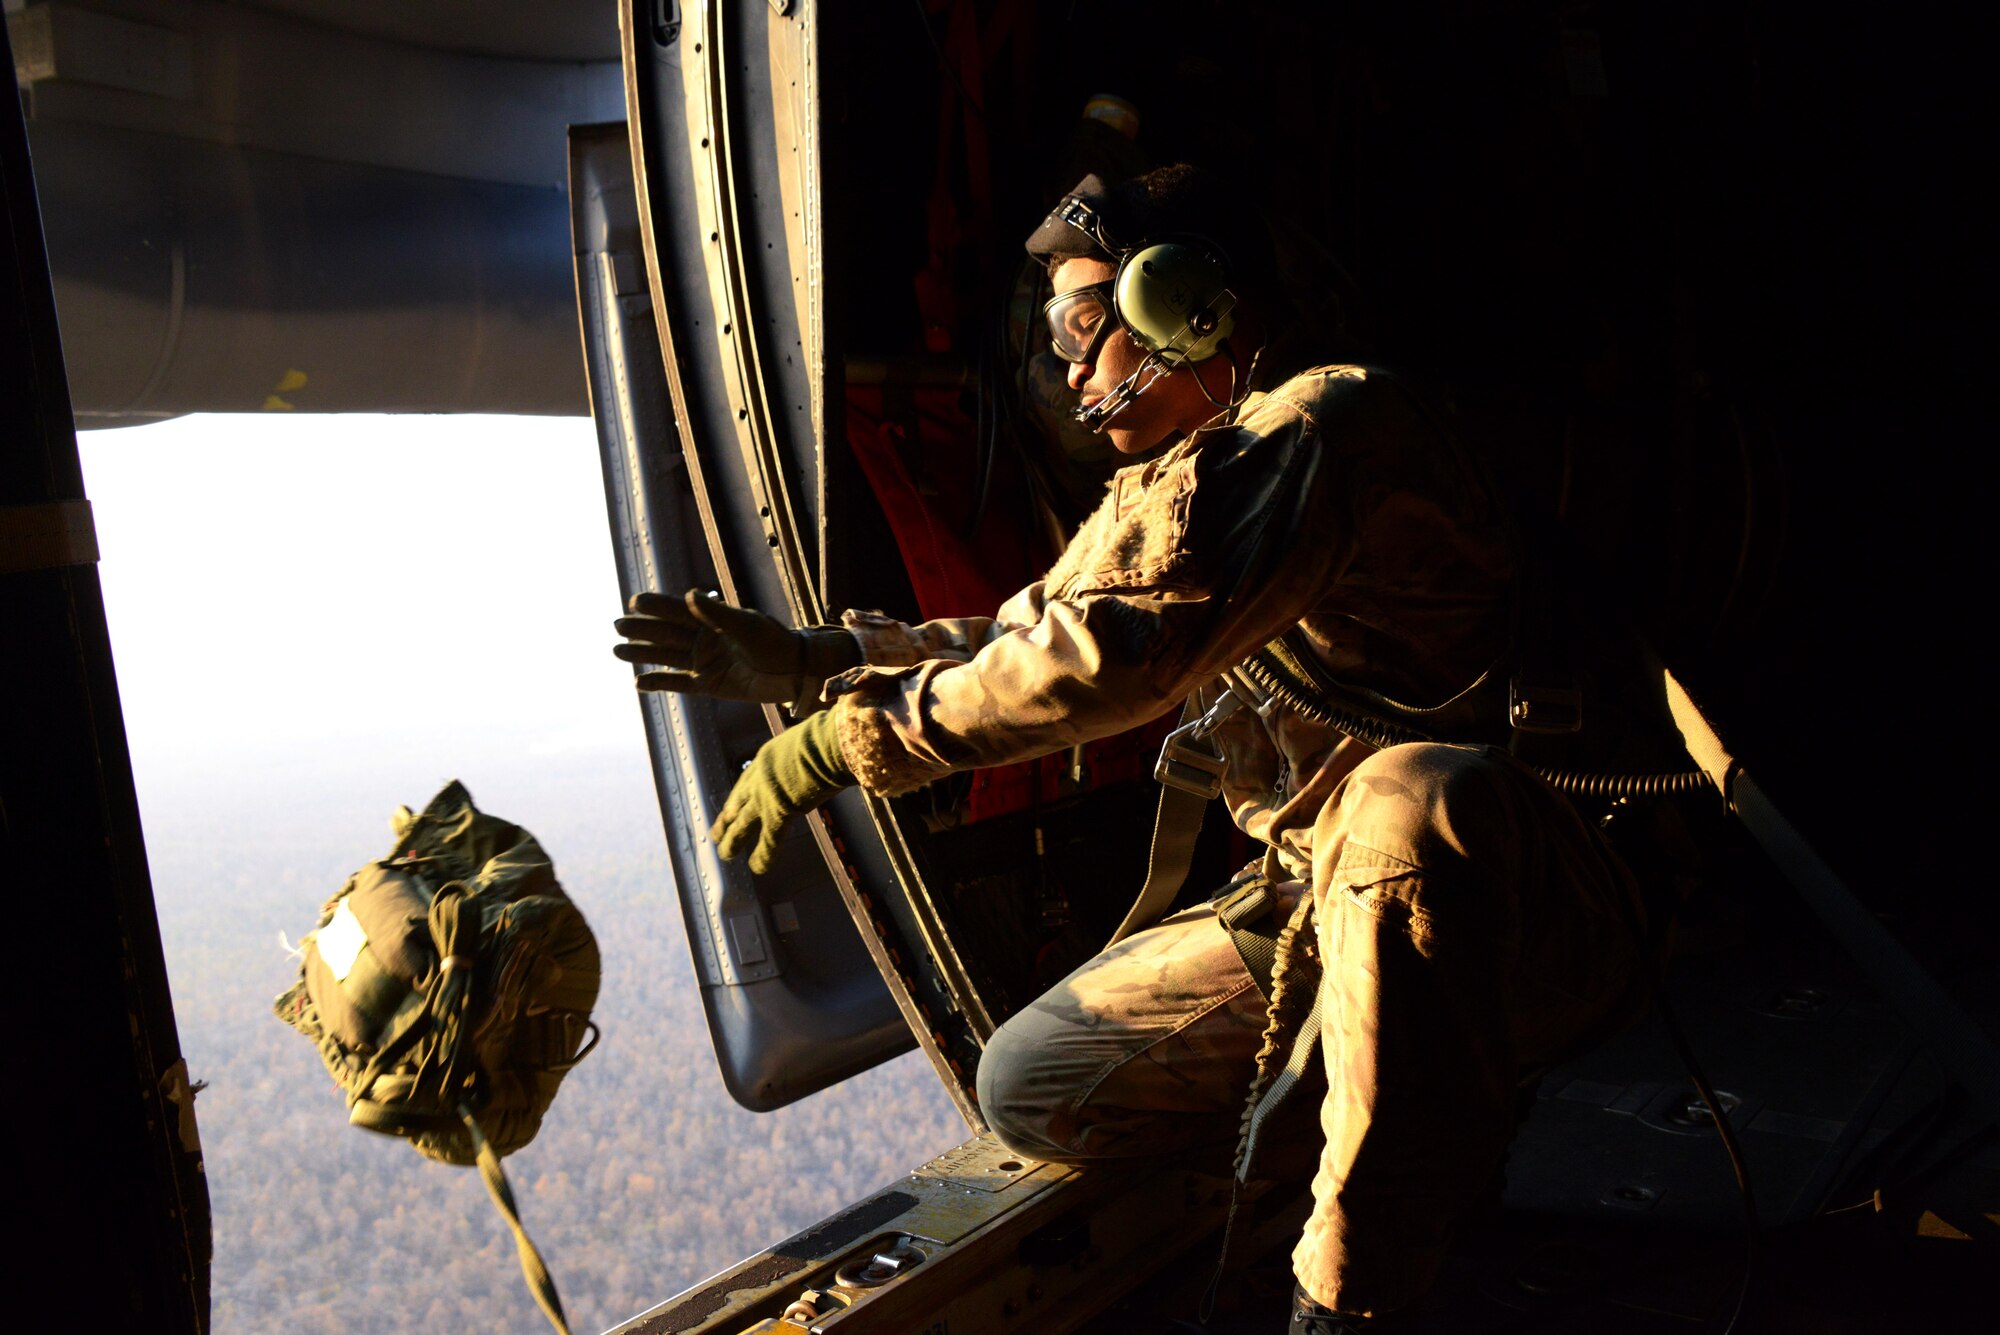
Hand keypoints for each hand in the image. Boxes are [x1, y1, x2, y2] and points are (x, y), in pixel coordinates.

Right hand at [612, 590, 858, 707]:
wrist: (794, 673)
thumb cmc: (775, 642)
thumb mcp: (746, 625)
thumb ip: (716, 613)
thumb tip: (688, 594)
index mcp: (713, 620)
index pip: (678, 610)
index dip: (657, 605)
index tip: (635, 600)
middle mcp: (705, 639)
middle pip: (667, 633)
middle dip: (643, 629)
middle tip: (617, 624)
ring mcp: (705, 662)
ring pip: (667, 657)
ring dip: (643, 654)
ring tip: (617, 650)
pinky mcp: (709, 685)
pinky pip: (679, 683)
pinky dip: (660, 682)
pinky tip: (638, 683)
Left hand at [711, 708, 852, 873]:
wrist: (828, 744)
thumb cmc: (827, 737)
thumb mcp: (805, 741)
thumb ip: (804, 755)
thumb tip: (817, 760)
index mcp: (766, 758)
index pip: (747, 782)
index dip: (738, 798)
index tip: (730, 807)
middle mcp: (759, 778)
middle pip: (737, 804)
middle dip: (726, 820)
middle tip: (715, 833)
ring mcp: (765, 798)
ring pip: (741, 824)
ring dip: (732, 842)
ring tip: (724, 855)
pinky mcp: (778, 814)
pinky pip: (768, 841)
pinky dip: (763, 856)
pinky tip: (757, 868)